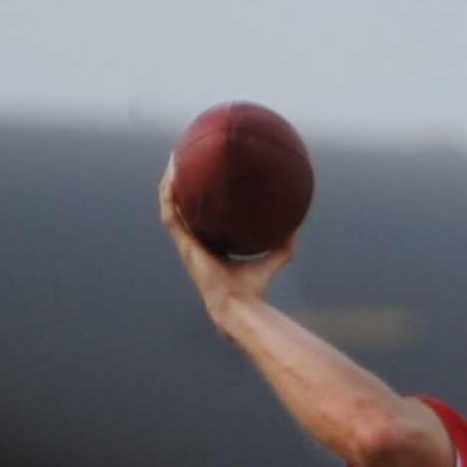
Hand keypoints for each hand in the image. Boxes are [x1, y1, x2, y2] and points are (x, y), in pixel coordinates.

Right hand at [159, 174, 295, 308]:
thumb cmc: (253, 288)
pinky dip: (168, 198)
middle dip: (181, 188)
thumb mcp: (274, 259)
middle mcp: (196, 244)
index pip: (203, 221)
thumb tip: (298, 226)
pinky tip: (170, 179)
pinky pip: (171, 216)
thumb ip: (285, 244)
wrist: (238, 303)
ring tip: (173, 162)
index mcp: (212, 247)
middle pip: (183, 210)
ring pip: (171, 209)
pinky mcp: (185, 245)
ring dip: (169, 187)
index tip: (203, 182)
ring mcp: (187, 245)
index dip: (200, 203)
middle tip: (183, 164)